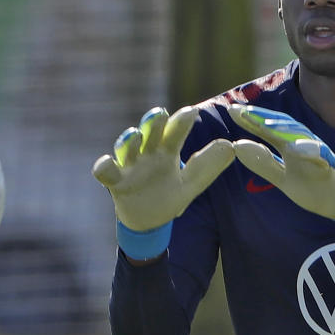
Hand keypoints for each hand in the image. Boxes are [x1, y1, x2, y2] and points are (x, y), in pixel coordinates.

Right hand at [93, 106, 233, 232]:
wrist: (149, 222)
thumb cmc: (170, 195)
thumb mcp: (191, 183)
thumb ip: (208, 167)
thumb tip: (231, 146)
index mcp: (167, 151)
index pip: (175, 132)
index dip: (181, 122)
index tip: (192, 112)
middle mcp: (147, 153)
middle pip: (149, 133)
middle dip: (153, 123)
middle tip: (160, 113)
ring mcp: (130, 166)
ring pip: (127, 148)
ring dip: (129, 140)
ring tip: (136, 134)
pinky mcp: (116, 182)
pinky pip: (106, 172)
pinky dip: (103, 167)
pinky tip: (105, 164)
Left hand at [227, 104, 334, 220]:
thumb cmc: (313, 188)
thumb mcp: (282, 178)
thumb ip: (263, 163)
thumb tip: (237, 146)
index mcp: (290, 146)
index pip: (268, 130)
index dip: (250, 120)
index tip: (230, 110)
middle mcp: (303, 144)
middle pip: (282, 126)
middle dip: (263, 117)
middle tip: (242, 111)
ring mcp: (318, 153)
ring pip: (300, 136)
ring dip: (283, 129)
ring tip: (264, 125)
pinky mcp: (331, 166)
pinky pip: (321, 156)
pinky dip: (310, 150)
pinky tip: (296, 148)